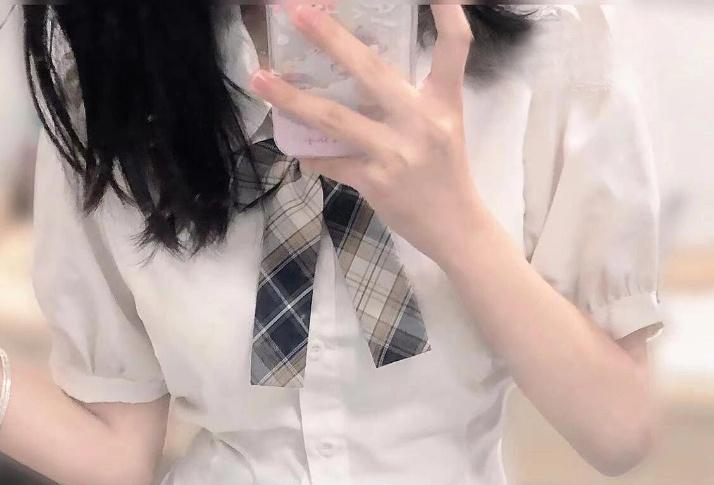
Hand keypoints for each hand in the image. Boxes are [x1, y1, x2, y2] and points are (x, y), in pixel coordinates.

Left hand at [249, 2, 489, 264]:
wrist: (456, 228)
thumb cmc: (447, 174)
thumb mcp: (444, 126)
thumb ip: (412, 99)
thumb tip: (362, 72)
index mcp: (443, 101)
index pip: (455, 44)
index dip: (446, 11)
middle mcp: (420, 121)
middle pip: (371, 71)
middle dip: (330, 39)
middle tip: (297, 12)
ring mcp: (395, 152)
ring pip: (335, 118)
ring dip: (293, 99)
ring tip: (261, 79)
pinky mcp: (375, 181)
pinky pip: (332, 162)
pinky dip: (312, 155)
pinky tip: (294, 147)